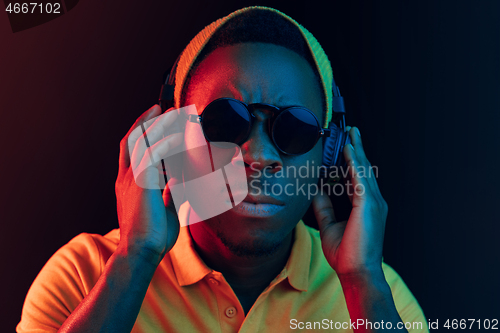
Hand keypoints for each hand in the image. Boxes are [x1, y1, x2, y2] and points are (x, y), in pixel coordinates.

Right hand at [115, 105, 183, 265]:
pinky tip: (177, 137)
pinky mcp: (142, 184)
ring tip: (171, 112)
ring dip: (156, 125)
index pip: (131, 149)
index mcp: (129, 183)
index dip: (141, 130)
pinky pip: (152, 155)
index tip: (155, 117)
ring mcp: (131, 180)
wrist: (142, 252)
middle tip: (163, 106)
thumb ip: (169, 192)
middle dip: (146, 120)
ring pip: (139, 141)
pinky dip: (165, 142)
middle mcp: (126, 177)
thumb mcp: (164, 208)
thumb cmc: (153, 234)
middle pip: (131, 139)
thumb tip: (178, 180)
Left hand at [312, 126, 387, 275]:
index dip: (351, 160)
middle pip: (363, 169)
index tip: (344, 146)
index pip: (357, 177)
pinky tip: (348, 150)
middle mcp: (373, 201)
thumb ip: (324, 206)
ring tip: (350, 134)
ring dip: (356, 150)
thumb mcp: (329, 225)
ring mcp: (374, 203)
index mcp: (365, 206)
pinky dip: (354, 163)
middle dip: (356, 149)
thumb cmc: (346, 253)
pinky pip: (361, 178)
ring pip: (363, 170)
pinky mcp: (369, 206)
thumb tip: (315, 189)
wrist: (356, 272)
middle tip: (351, 131)